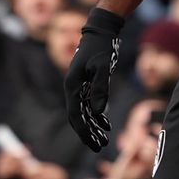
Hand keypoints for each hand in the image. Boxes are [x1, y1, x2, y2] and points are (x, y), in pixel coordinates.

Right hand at [64, 8, 124, 151]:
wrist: (101, 30)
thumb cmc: (102, 46)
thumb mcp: (103, 66)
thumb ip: (100, 88)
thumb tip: (98, 112)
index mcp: (72, 86)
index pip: (76, 116)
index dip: (85, 132)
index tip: (94, 144)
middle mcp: (73, 88)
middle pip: (79, 118)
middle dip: (88, 133)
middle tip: (100, 147)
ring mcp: (80, 86)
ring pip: (85, 112)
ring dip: (94, 126)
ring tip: (104, 140)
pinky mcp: (87, 83)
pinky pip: (90, 104)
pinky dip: (97, 115)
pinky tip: (106, 123)